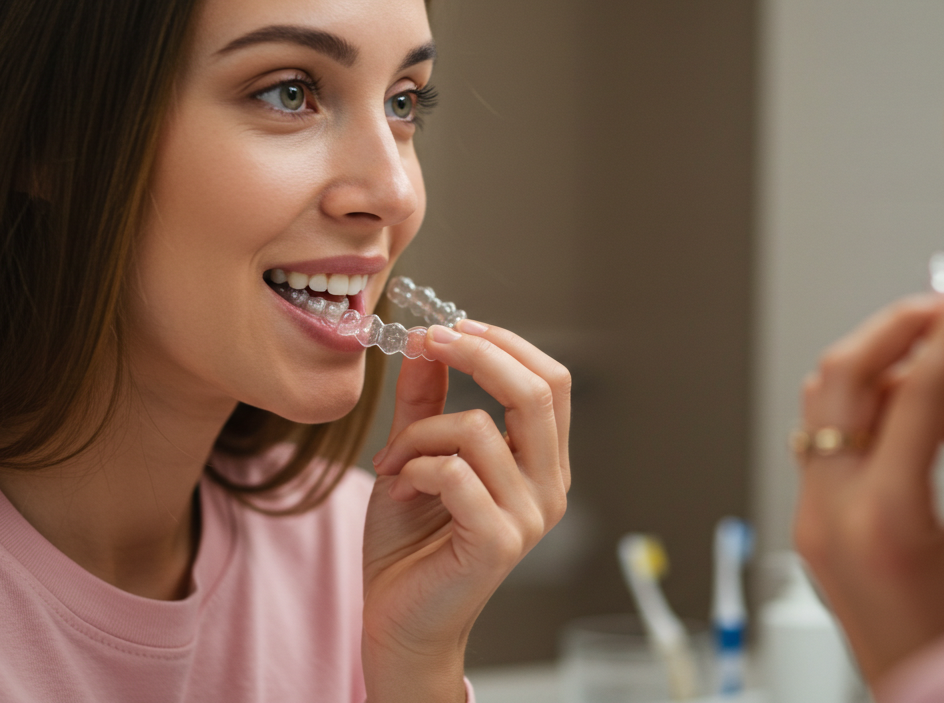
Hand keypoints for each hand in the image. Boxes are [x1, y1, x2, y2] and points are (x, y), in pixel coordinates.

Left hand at [360, 320, 570, 701]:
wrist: (396, 618)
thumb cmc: (411, 544)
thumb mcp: (417, 453)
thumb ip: (428, 399)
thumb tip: (428, 341)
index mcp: (542, 463)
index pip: (551, 381)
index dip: (503, 342)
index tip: (446, 326)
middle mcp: (550, 488)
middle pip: (539, 391)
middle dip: (477, 352)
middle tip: (427, 341)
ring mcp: (529, 517)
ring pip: (480, 428)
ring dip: (419, 434)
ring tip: (393, 463)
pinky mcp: (498, 541)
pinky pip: (453, 472)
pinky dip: (413, 469)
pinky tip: (400, 490)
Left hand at [792, 293, 943, 686]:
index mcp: (885, 524)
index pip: (912, 393)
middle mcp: (831, 517)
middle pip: (841, 376)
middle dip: (902, 332)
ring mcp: (812, 520)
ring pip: (834, 401)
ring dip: (903, 377)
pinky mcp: (814, 522)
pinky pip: (836, 437)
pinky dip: (887, 415)